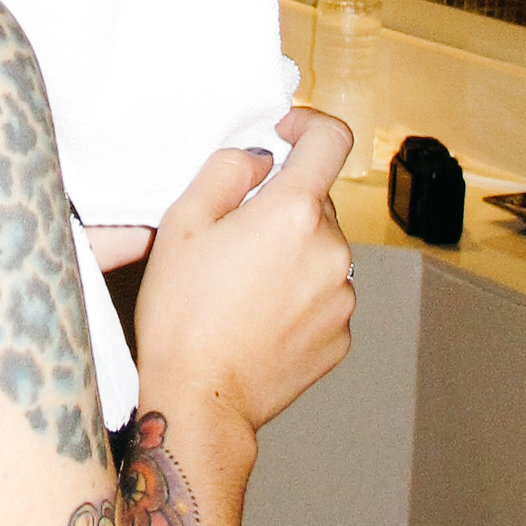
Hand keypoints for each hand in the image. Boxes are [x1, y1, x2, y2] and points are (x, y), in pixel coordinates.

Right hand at [132, 114, 355, 442]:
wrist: (200, 400)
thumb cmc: (183, 314)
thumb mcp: (182, 222)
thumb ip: (227, 170)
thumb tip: (261, 161)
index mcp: (294, 213)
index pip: (331, 140)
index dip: (308, 125)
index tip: (286, 134)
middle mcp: (331, 251)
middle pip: (317, 202)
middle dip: (282, 208)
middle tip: (233, 239)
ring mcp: (342, 297)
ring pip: (321, 251)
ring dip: (292, 255)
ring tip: (243, 289)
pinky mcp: (341, 336)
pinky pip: (324, 296)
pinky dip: (299, 296)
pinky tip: (259, 318)